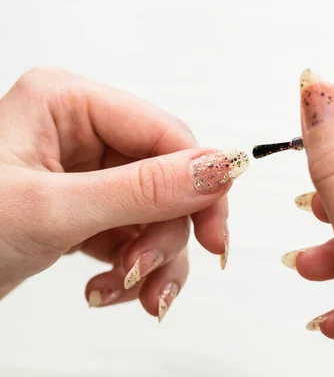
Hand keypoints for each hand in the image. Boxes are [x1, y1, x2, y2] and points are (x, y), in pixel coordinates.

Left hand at [0, 68, 248, 320]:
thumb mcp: (52, 210)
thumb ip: (142, 190)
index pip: (165, 135)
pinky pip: (135, 234)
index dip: (199, 182)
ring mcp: (86, 173)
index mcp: (68, 104)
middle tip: (155, 275)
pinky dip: (133, 269)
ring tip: (127, 292)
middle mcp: (82, 132)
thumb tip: (218, 168)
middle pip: (166, 180)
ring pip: (157, 213)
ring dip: (152, 260)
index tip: (216, 230)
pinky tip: (111, 290)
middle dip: (165, 236)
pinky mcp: (87, 208)